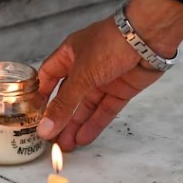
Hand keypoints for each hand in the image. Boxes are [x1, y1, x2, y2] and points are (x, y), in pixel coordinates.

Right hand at [37, 17, 164, 150]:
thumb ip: (64, 104)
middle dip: (60, 118)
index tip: (33, 117)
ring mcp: (103, 79)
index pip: (48, 78)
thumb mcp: (81, 75)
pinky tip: (84, 137)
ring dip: (76, 125)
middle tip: (51, 139)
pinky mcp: (121, 89)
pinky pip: (105, 110)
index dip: (40, 97)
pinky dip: (95, 123)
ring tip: (66, 145)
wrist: (149, 37)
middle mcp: (84, 67)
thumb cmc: (110, 43)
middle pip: (67, 97)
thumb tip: (45, 128)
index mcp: (68, 55)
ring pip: (86, 107)